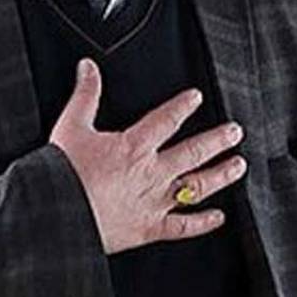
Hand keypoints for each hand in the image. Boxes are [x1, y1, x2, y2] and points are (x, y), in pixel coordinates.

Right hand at [50, 59, 246, 254]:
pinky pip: (182, 226)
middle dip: (217, 140)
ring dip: (220, 175)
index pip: (167, 120)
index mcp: (134, 146)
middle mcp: (151, 173)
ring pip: (197, 186)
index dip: (183, 106)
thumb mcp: (71, 126)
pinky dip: (202, 223)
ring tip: (238, 166)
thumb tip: (88, 67)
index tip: (197, 97)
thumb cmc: (62, 174)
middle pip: (193, 152)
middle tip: (235, 132)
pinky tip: (218, 217)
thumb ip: (85, 95)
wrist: (59, 214)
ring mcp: (153, 202)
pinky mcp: (148, 228)